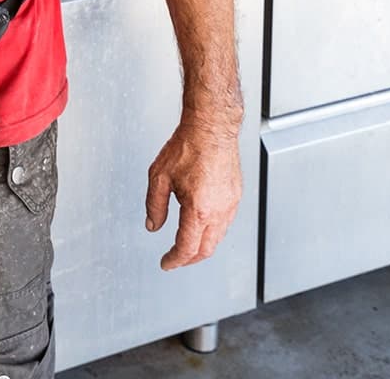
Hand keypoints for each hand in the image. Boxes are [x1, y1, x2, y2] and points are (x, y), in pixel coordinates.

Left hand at [145, 113, 242, 269]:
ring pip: (218, 238)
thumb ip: (155, 206)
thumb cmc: (188, 146)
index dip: (174, 260)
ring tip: (186, 244)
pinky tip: (202, 225)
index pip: (187, 248)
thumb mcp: (159, 177)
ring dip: (202, 246)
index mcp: (199, 210)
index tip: (166, 263)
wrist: (212, 127)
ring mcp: (231, 204)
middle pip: (206, 250)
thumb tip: (153, 225)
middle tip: (175, 259)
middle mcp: (219, 210)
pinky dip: (213, 232)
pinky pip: (225, 223)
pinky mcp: (236, 195)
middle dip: (189, 259)